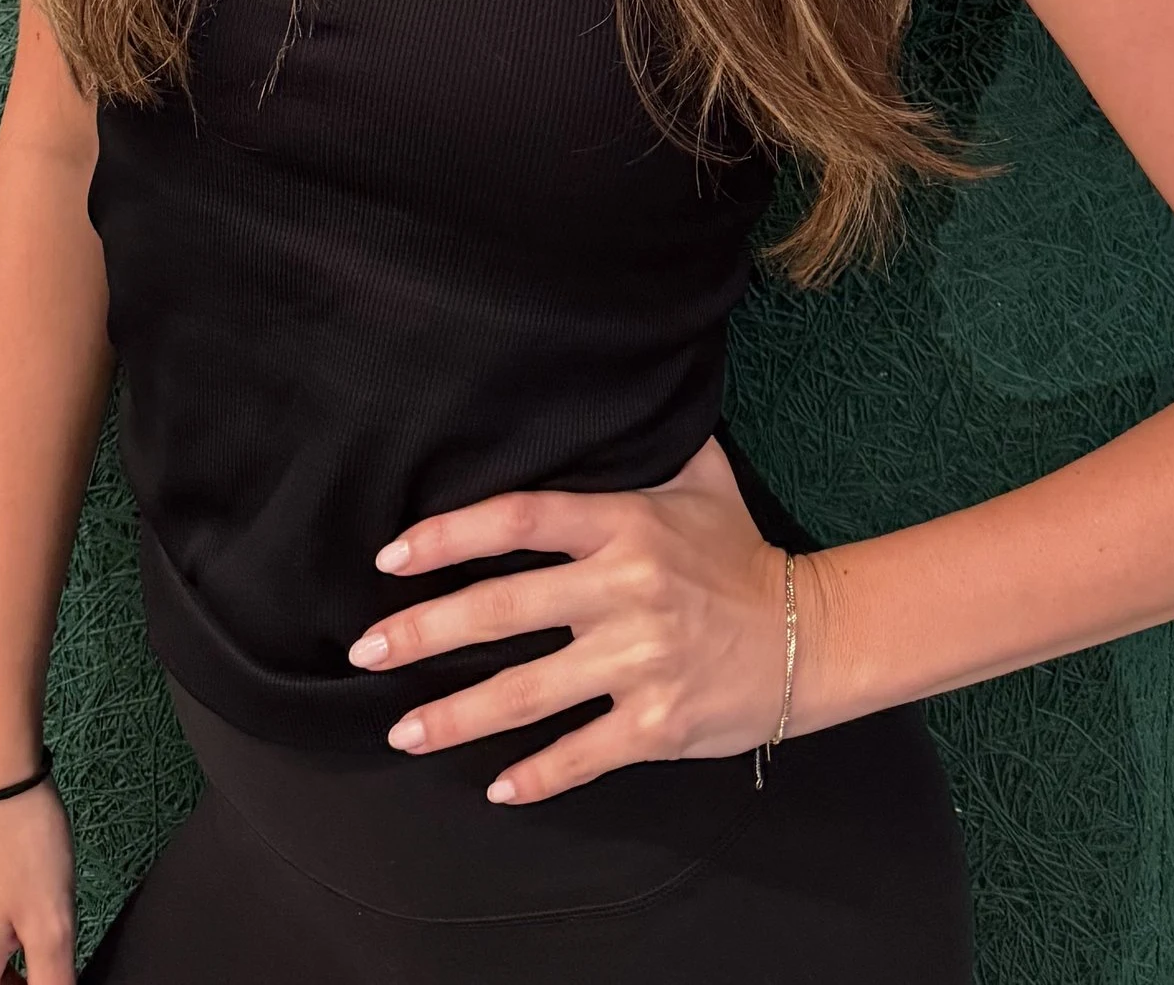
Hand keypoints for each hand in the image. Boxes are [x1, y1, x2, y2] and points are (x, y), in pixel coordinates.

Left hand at [345, 435, 800, 803]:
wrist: (807, 634)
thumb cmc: (738, 550)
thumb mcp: (698, 477)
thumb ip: (643, 442)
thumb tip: (604, 385)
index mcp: (625, 525)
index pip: (520, 520)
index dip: (449, 535)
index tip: (390, 557)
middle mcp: (626, 590)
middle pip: (503, 611)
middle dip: (424, 633)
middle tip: (365, 650)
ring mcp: (641, 661)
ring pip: (528, 692)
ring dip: (457, 716)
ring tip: (402, 732)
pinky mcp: (658, 723)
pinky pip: (583, 753)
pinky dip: (537, 775)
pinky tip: (495, 788)